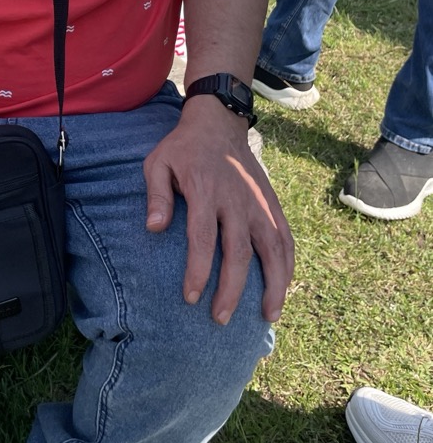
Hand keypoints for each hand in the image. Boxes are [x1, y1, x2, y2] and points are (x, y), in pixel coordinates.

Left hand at [143, 97, 293, 324]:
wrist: (218, 123)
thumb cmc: (182, 149)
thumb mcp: (158, 163)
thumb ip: (156, 195)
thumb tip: (154, 228)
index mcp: (205, 190)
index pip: (203, 238)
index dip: (198, 271)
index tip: (191, 297)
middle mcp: (236, 199)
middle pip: (238, 251)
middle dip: (231, 289)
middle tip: (220, 319)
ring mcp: (258, 203)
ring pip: (272, 248)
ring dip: (273, 284)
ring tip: (269, 317)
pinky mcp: (272, 204)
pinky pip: (285, 238)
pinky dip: (288, 265)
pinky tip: (284, 288)